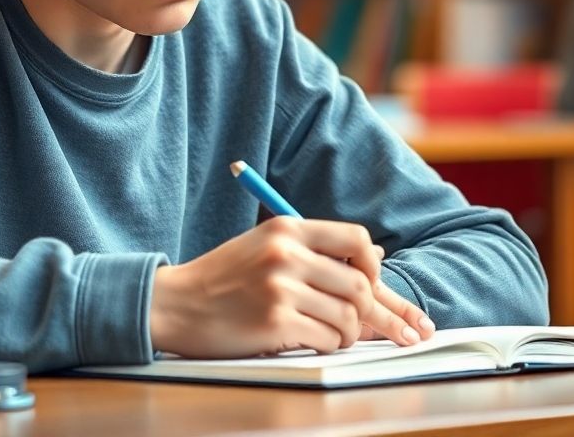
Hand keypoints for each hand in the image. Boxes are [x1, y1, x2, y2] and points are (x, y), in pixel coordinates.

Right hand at [149, 216, 434, 357]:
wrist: (176, 304)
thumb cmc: (224, 278)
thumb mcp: (265, 247)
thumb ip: (314, 252)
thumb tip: (377, 261)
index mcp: (286, 228)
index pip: (356, 238)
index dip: (374, 266)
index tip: (378, 286)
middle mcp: (286, 252)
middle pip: (360, 283)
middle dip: (379, 313)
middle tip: (397, 331)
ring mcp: (280, 287)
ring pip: (349, 316)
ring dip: (349, 333)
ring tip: (334, 334)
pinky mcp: (275, 321)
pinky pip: (328, 338)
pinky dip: (329, 345)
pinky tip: (314, 340)